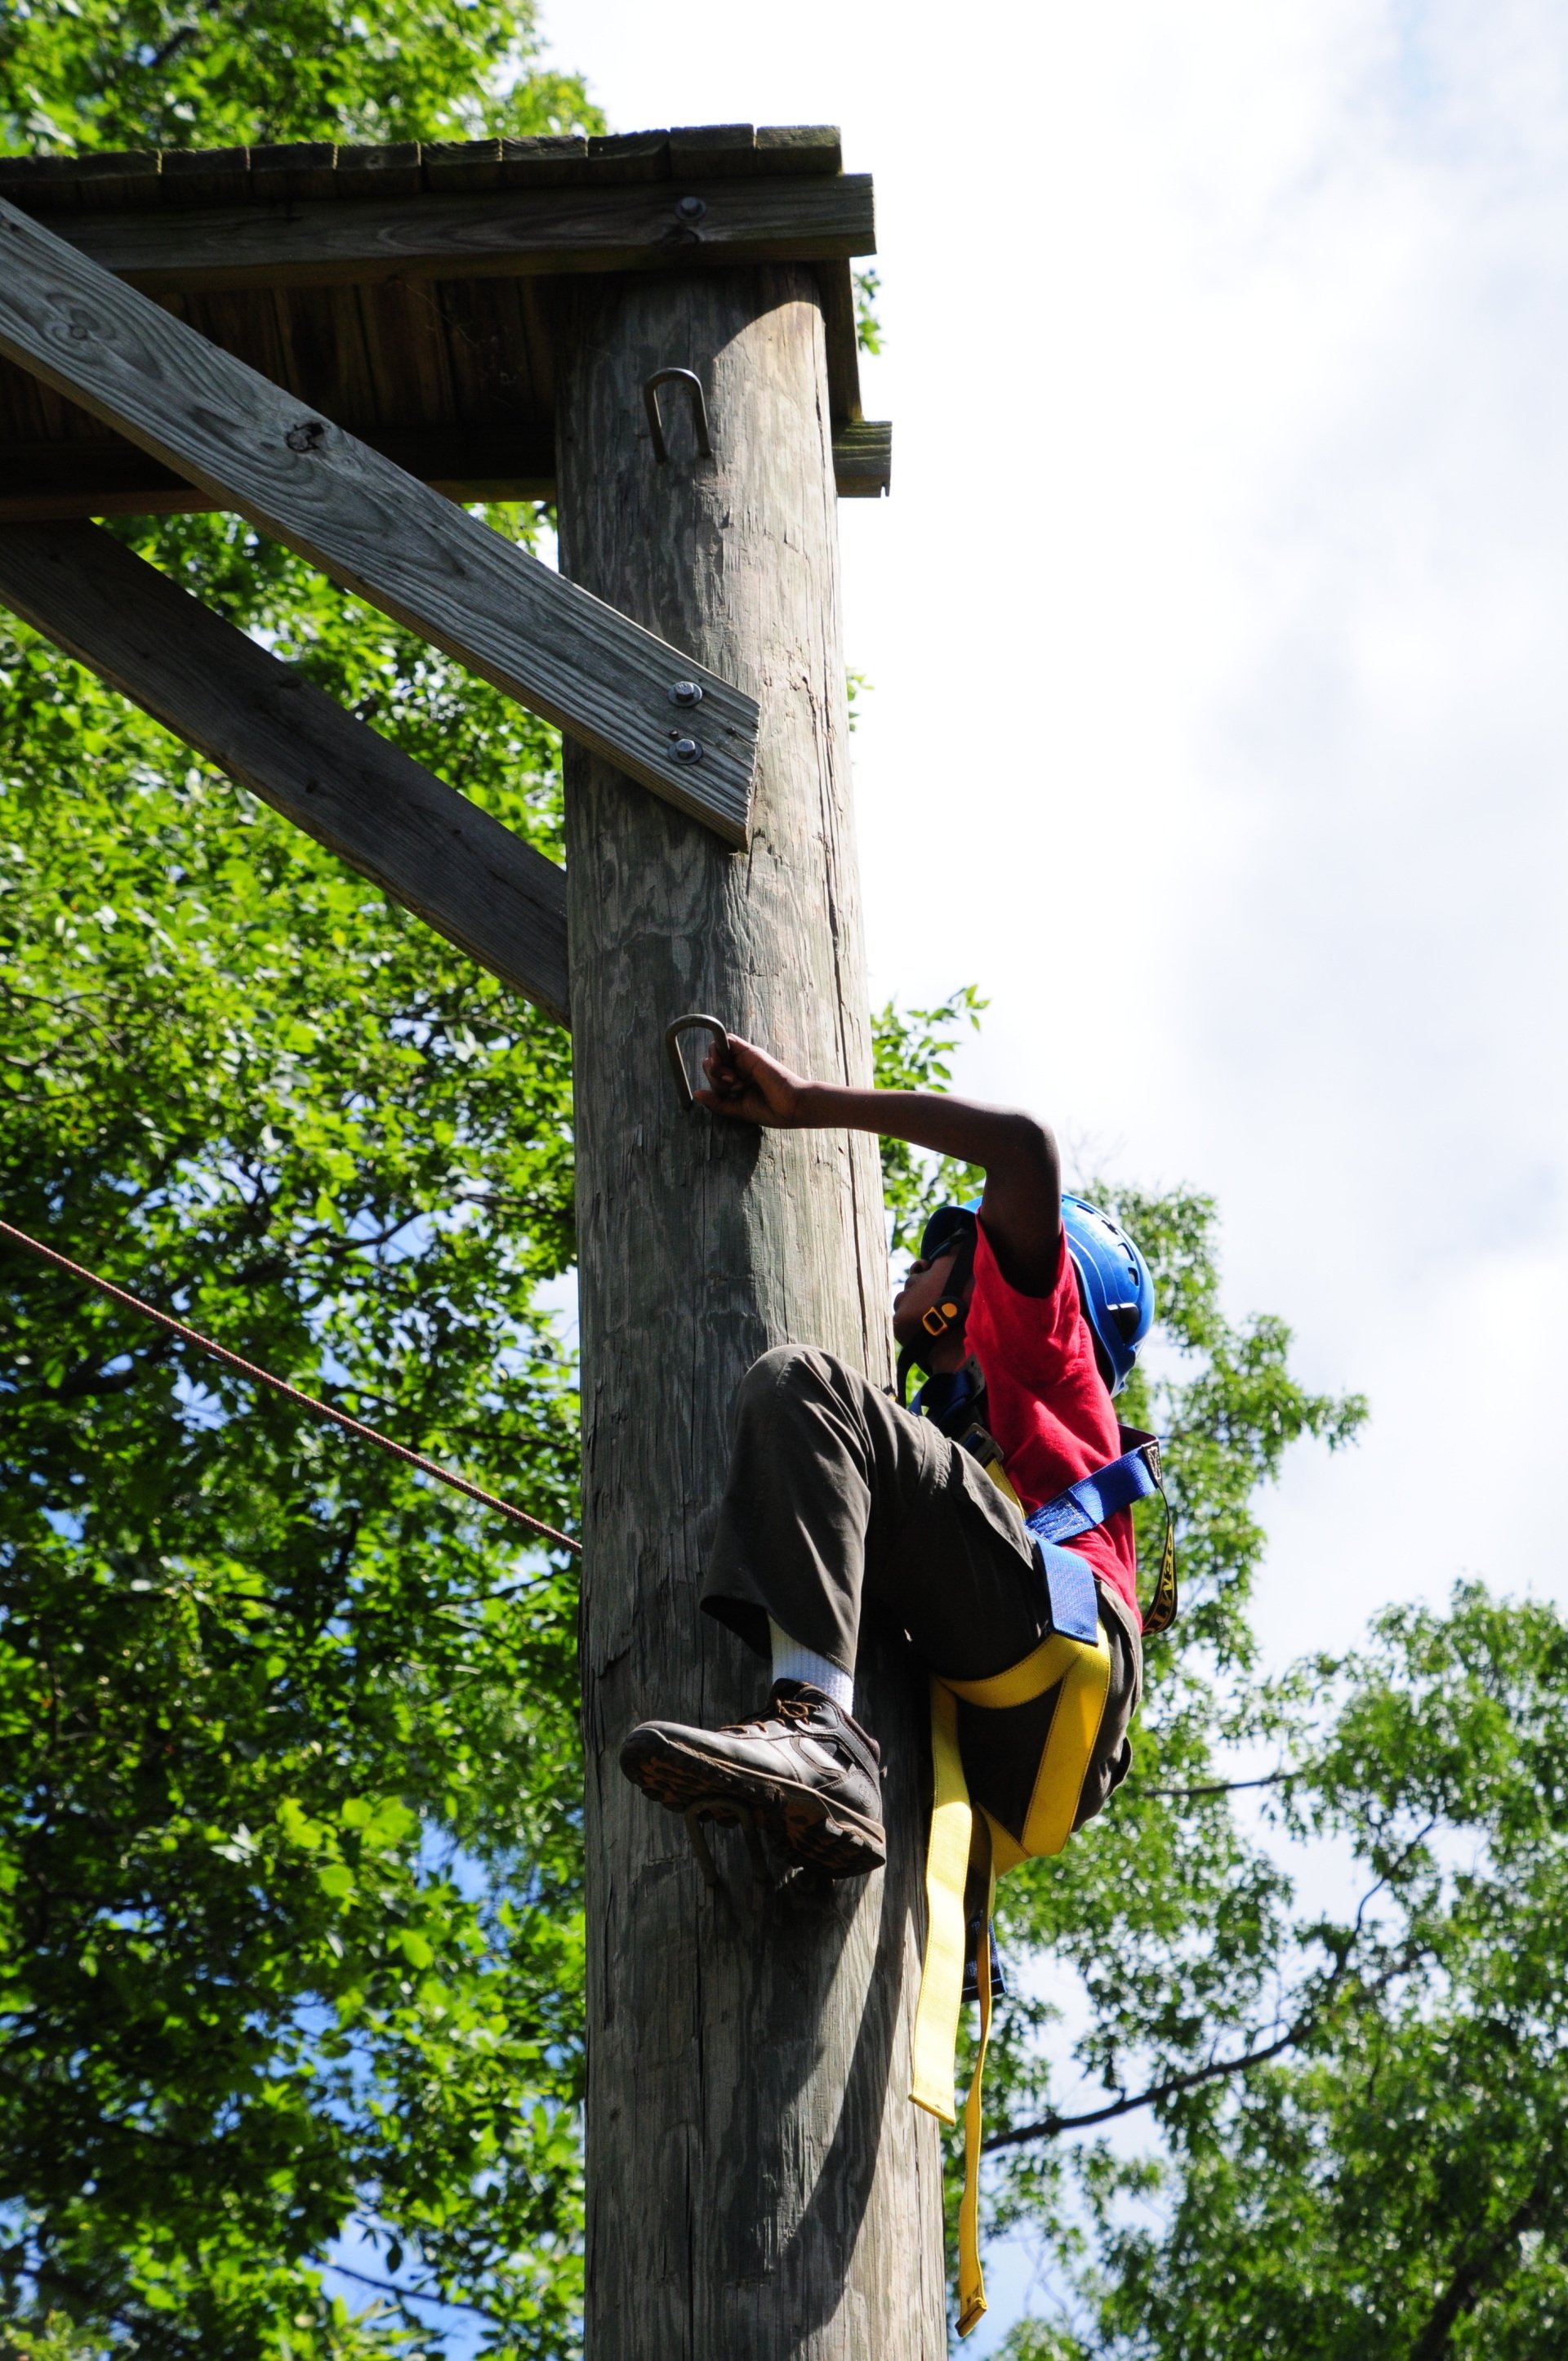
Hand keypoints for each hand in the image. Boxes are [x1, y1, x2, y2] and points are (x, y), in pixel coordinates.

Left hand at [695, 1034, 815, 1126]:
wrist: (790, 1106)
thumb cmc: (769, 1111)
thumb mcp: (736, 1110)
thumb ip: (716, 1102)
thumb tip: (696, 1093)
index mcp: (735, 1083)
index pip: (712, 1075)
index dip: (713, 1082)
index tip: (728, 1095)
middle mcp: (738, 1069)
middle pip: (710, 1062)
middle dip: (714, 1076)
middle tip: (732, 1088)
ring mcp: (744, 1059)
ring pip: (715, 1051)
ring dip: (717, 1066)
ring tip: (734, 1081)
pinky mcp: (750, 1051)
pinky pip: (728, 1040)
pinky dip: (723, 1051)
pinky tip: (730, 1070)